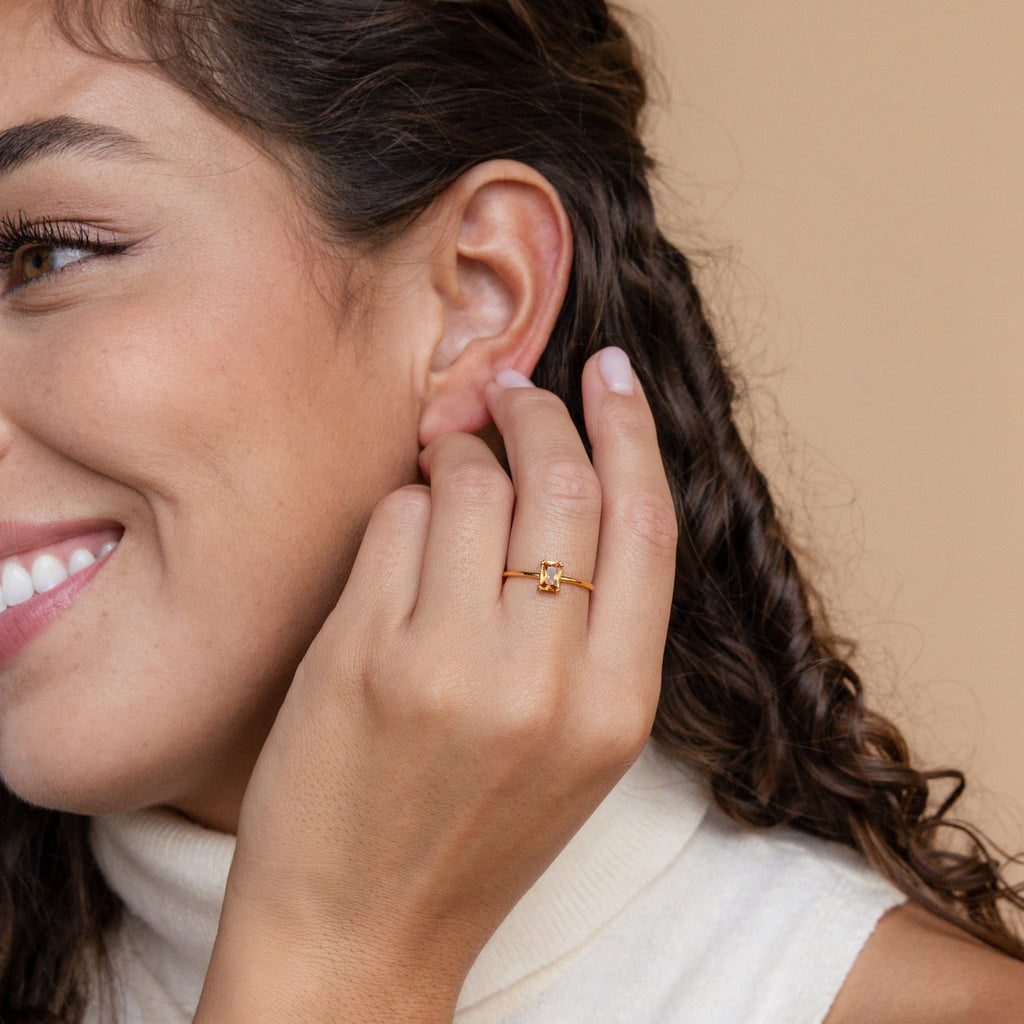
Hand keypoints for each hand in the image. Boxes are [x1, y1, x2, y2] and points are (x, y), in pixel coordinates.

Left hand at [195, 347, 677, 1022]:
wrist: (364, 931)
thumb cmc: (474, 834)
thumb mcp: (575, 744)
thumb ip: (591, 622)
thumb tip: (571, 474)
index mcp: (619, 707)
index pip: (644, 521)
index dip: (629, 428)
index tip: (610, 369)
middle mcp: (546, 683)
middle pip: (563, 484)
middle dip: (536, 411)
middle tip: (511, 387)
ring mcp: (449, 667)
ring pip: (473, 484)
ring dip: (459, 449)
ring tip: (447, 459)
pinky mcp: (362, 656)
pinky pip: (398, 519)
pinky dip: (406, 500)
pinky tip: (403, 526)